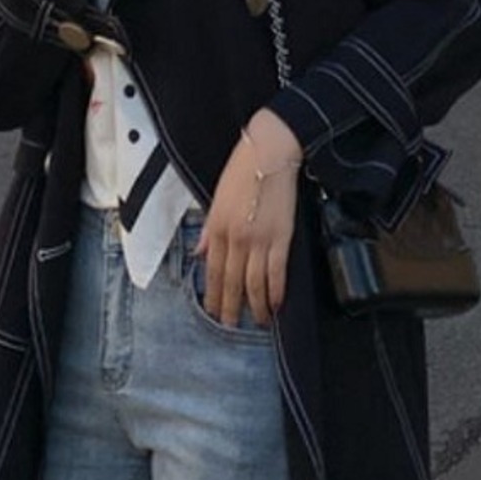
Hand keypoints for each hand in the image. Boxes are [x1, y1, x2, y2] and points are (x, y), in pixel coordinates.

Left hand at [197, 110, 302, 326]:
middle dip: (230, 307)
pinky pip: (277, 272)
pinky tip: (276, 304)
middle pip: (231, 282)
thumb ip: (208, 230)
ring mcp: (259, 240)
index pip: (212, 271)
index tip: (213, 311)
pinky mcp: (281, 237)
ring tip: (258, 321)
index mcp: (217, 228)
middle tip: (231, 326)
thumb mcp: (216, 200)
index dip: (212, 294)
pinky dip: (276, 291)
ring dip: (255, 306)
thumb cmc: (242, 171)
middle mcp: (235, 238)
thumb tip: (199, 253)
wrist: (269, 153)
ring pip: (253, 283)